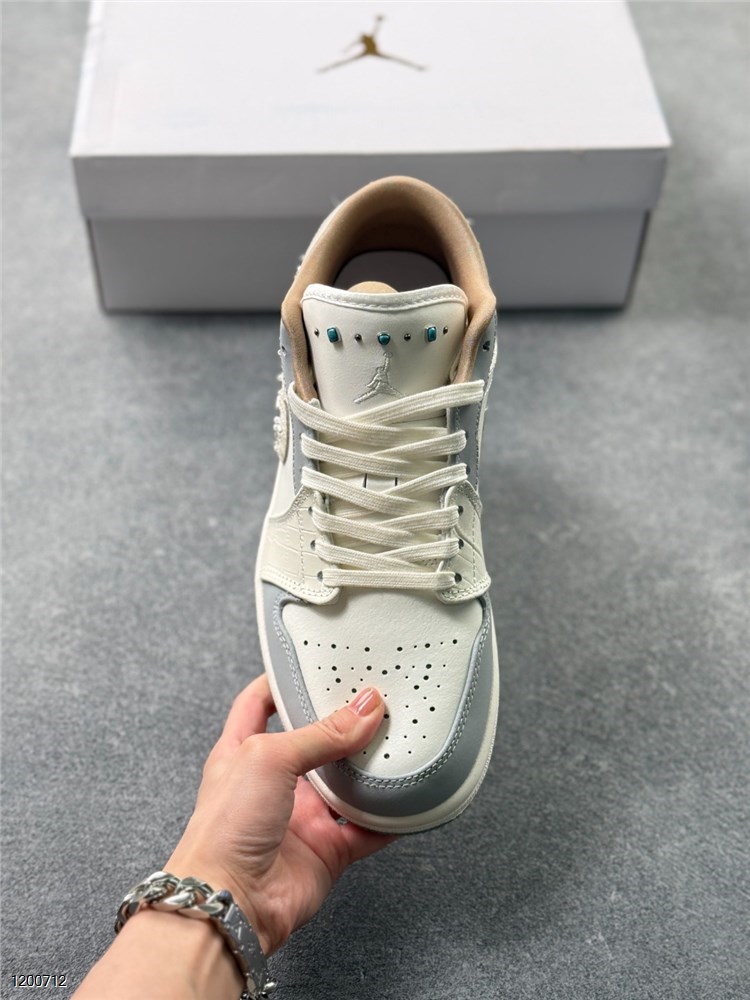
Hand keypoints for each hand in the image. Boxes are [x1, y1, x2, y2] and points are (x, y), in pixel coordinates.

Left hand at [166, 675, 395, 955]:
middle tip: (374, 699)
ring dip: (370, 767)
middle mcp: (273, 783)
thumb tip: (365, 707)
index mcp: (244, 751)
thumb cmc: (224, 829)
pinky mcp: (326, 850)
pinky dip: (390, 818)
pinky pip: (367, 830)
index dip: (282, 681)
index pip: (260, 704)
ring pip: (346, 784)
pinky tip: (408, 800)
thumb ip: (322, 733)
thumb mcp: (269, 758)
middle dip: (342, 723)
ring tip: (399, 739)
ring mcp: (300, 817)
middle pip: (314, 742)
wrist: (230, 901)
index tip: (313, 663)